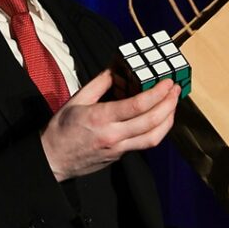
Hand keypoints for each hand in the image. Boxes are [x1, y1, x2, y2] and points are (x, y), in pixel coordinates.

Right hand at [41, 70, 179, 181]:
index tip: (167, 82)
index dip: (157, 93)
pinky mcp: (120, 156)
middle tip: (175, 90)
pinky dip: (157, 129)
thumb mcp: (77, 100)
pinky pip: (144, 143)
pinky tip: (159, 118)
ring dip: (168, 120)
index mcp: (100, 118)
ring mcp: (118, 148)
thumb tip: (117, 68)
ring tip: (173, 104)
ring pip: (153, 138)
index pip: (137, 106)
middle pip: (151, 122)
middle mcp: (113, 135)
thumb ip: (100, 83)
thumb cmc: (61, 129)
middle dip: (169, 104)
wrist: (52, 160)